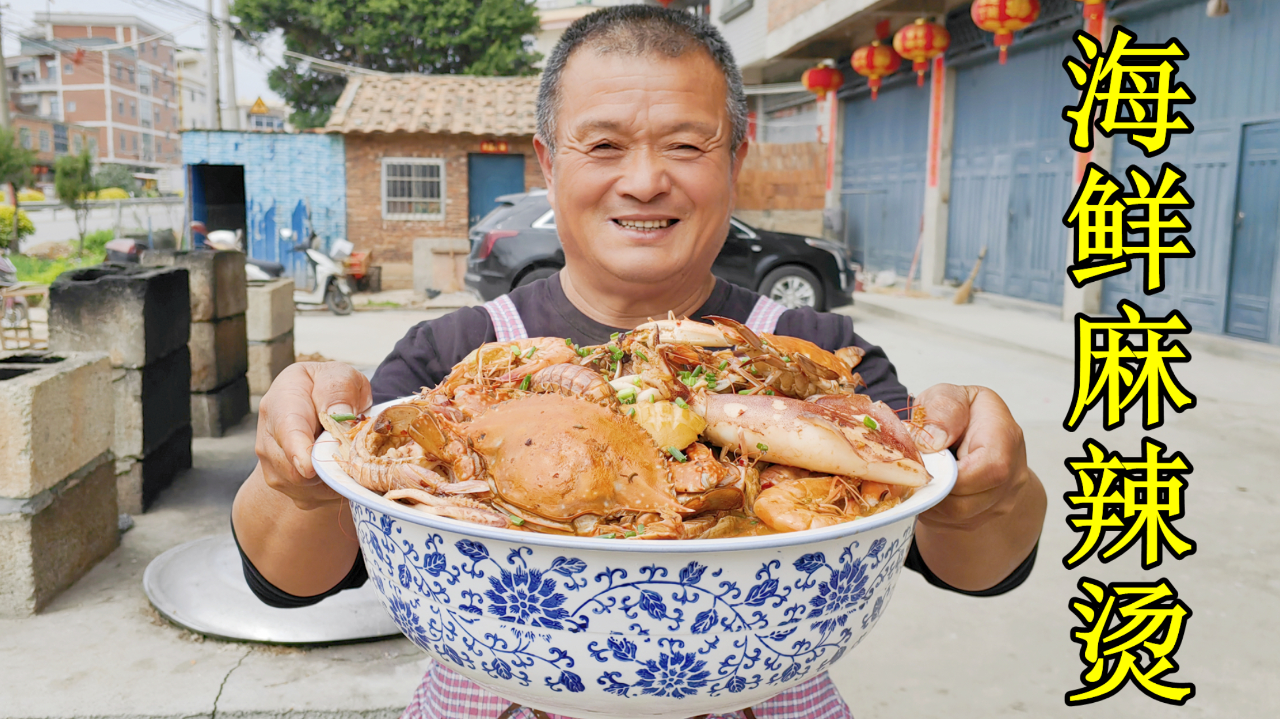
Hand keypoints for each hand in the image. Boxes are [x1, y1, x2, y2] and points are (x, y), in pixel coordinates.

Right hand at [255, 361, 371, 510]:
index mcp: (281, 401)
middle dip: (329, 465)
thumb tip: (338, 414)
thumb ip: (339, 390)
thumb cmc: (331, 390)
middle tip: (355, 448)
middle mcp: (268, 436)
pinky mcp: (286, 486)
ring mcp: (272, 465)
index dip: (297, 450)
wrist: (318, 409)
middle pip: (294, 467)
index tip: (309, 468)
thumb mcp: (341, 377)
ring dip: (333, 475)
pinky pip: (315, 496)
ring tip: (345, 451)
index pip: (286, 430)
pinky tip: (338, 464)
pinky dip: (333, 486)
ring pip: (306, 487)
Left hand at [910, 384, 1035, 530]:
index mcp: (1006, 436)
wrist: (972, 434)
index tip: (925, 462)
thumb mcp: (947, 396)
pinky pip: (951, 524)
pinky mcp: (985, 517)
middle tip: (912, 469)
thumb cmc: (958, 413)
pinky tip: (927, 486)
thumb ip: (942, 410)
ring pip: (957, 517)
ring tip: (918, 475)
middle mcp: (1013, 474)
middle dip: (932, 487)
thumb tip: (932, 442)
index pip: (990, 469)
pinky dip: (931, 508)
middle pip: (968, 501)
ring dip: (929, 499)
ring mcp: (1002, 501)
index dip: (953, 475)